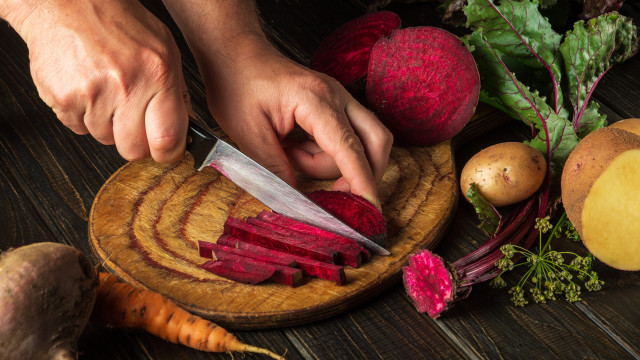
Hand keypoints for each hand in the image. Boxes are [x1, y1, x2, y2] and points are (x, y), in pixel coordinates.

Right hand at [7, 0, 189, 162]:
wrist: (68, 3)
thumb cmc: (118, 23)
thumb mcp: (164, 49)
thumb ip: (177, 91)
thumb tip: (187, 128)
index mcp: (158, 74)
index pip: (167, 140)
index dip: (168, 152)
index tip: (166, 149)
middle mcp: (126, 85)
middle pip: (133, 149)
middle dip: (134, 141)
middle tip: (132, 120)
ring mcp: (93, 94)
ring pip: (104, 139)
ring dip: (106, 124)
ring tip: (106, 92)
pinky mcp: (63, 98)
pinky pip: (77, 128)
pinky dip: (82, 116)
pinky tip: (87, 89)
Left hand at [200, 37, 392, 207]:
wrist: (235, 55)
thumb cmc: (237, 85)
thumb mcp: (248, 134)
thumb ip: (275, 169)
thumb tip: (295, 201)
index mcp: (316, 101)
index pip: (349, 148)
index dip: (362, 182)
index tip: (370, 208)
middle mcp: (336, 96)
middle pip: (376, 141)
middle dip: (364, 173)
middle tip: (334, 193)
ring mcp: (338, 99)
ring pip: (361, 142)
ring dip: (333, 163)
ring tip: (291, 156)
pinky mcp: (333, 105)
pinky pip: (345, 137)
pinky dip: (326, 154)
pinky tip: (295, 149)